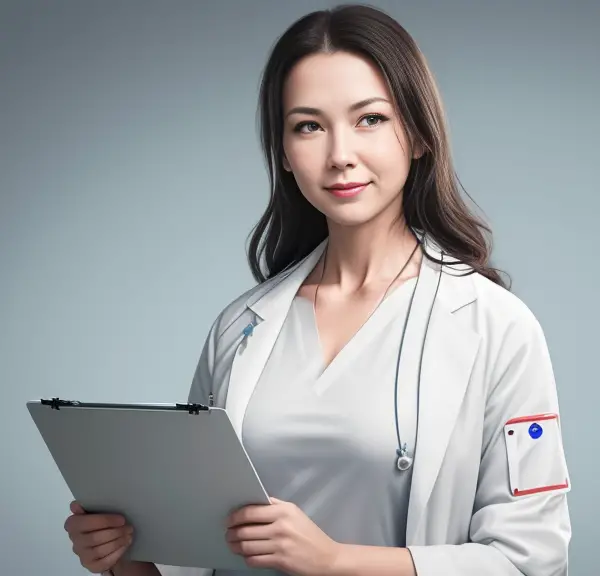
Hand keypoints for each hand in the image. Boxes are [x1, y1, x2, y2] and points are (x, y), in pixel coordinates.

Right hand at [64, 501, 133, 573]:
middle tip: (129, 527)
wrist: (104, 540)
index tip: (122, 519)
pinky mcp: (91, 566)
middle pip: (95, 538)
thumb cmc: (100, 522)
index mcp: (73, 525)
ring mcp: (82, 556)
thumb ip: (87, 506)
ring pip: (100, 551)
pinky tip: (124, 545)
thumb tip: (75, 504)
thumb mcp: (96, 510)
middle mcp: (75, 542)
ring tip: (129, 535)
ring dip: (118, 542)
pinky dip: (116, 553)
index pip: (87, 523)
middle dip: (115, 532)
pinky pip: (104, 562)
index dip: (105, 521)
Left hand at [226, 497, 340, 575]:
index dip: (235, 516)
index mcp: (283, 511)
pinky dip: (246, 558)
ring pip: (247, 546)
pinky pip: (255, 560)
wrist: (326, 557)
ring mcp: (280, 545)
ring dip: (235, 546)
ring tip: (232, 545)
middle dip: (232, 533)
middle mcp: (281, 527)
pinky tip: (246, 555)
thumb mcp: (294, 512)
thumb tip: (254, 501)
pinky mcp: (280, 561)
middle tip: (227, 534)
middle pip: (246, 530)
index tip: (228, 520)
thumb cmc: (309, 533)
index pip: (251, 512)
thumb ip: (275, 505)